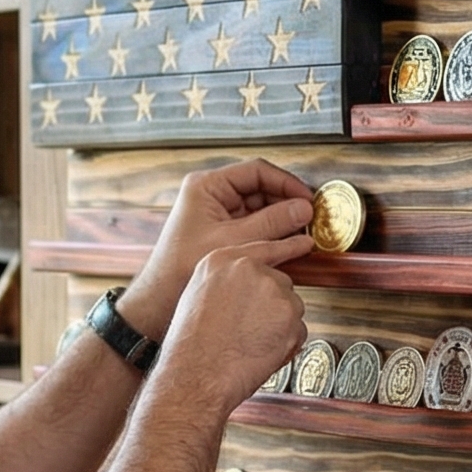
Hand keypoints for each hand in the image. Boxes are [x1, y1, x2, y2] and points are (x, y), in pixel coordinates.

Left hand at [117, 159, 314, 337]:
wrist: (161, 300)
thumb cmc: (181, 268)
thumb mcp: (234, 242)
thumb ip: (272, 224)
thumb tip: (303, 209)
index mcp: (207, 186)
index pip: (256, 171)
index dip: (286, 183)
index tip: (307, 198)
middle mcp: (213, 196)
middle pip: (261, 189)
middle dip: (287, 203)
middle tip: (310, 218)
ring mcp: (219, 215)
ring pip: (261, 209)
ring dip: (283, 221)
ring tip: (303, 233)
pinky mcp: (224, 233)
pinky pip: (256, 227)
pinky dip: (273, 235)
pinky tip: (289, 245)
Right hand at [158, 238, 311, 410]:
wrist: (198, 374)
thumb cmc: (191, 346)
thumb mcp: (196, 297)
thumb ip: (225, 283)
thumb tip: (245, 290)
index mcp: (222, 260)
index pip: (262, 249)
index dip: (283, 252)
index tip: (304, 245)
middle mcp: (249, 268)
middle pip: (279, 282)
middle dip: (271, 305)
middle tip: (250, 329)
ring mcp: (272, 289)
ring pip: (291, 306)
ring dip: (280, 325)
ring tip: (251, 343)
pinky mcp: (289, 313)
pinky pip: (298, 329)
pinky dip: (288, 344)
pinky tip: (262, 353)